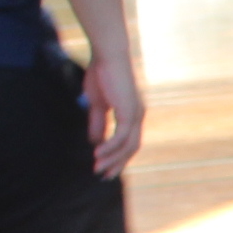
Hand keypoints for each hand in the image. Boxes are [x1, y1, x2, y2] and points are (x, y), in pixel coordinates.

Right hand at [82, 49, 143, 175]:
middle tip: (103, 176)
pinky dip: (110, 147)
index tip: (105, 169)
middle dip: (117, 164)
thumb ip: (97, 122)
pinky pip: (121, 136)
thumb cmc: (102, 74)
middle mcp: (137, 116)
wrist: (107, 56)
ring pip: (128, 146)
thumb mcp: (97, 103)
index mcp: (132, 114)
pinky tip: (97, 153)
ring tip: (97, 168)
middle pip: (131, 148)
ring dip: (112, 159)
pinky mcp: (129, 111)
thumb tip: (95, 141)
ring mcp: (135, 114)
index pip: (128, 142)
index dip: (118, 156)